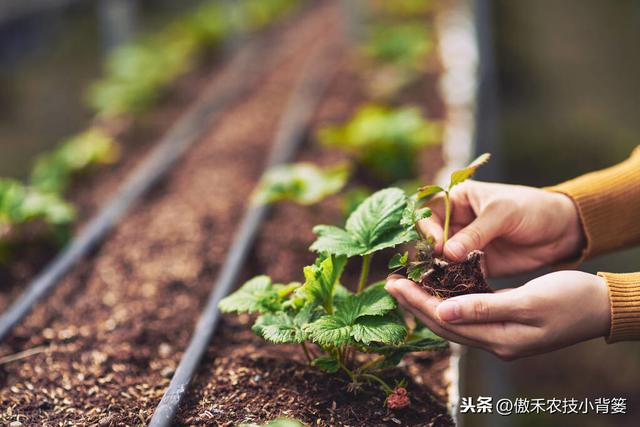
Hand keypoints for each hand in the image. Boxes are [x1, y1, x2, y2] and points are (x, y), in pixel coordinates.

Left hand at [385, 271, 610, 359]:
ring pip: (454, 320)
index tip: (394, 285)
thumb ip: (484, 308)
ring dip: (429, 303)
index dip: (417, 303)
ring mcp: (501, 335)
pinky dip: (450, 301)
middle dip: (415, 303)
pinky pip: (468, 314)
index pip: (446, 322)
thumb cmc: (570, 299)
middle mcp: (496, 342)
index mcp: (500, 339)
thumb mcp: (527, 302)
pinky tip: (439, 289)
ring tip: (407, 285)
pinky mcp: (506, 324)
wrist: (602, 306)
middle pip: (444, 324)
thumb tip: (442, 312)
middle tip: (390, 283)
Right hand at [420, 181, 584, 276]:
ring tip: (438, 285)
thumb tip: (447, 252)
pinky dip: (455, 284)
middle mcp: (456, 223)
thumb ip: (475, 233)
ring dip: (439, 273)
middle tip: (432, 271)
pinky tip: (454, 294)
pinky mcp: (476, 265)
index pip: (429, 214)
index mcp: (457, 200)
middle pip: (430, 240)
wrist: (563, 230)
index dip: (429, 231)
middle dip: (429, 256)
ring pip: (441, 260)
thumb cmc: (533, 208)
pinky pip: (459, 275)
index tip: (438, 246)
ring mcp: (465, 246)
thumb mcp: (503, 213)